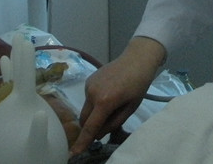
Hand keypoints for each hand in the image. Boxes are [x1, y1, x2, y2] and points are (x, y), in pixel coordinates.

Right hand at [69, 36, 165, 155]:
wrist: (136, 59)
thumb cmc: (138, 84)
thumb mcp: (130, 108)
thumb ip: (113, 123)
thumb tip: (98, 134)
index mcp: (105, 101)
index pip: (90, 127)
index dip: (82, 141)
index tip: (74, 153)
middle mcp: (92, 93)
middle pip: (84, 120)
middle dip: (91, 127)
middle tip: (107, 123)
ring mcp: (89, 85)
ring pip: (86, 109)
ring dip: (94, 114)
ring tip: (113, 103)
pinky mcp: (88, 80)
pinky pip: (88, 98)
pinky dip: (95, 102)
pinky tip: (109, 93)